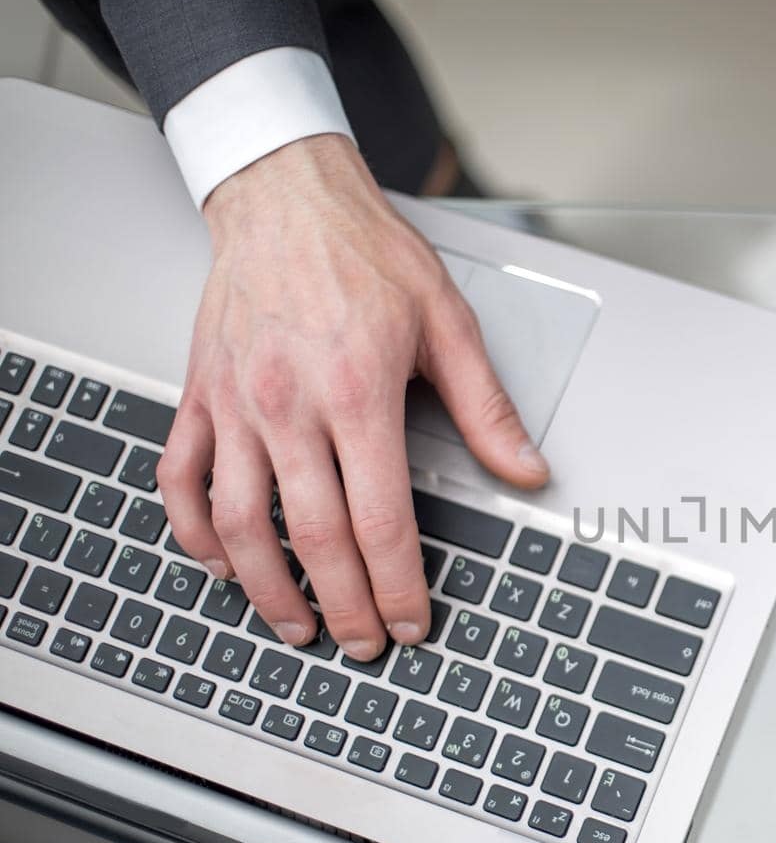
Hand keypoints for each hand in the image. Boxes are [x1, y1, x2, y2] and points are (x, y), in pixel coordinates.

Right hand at [159, 134, 549, 658]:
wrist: (287, 199)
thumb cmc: (367, 255)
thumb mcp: (449, 325)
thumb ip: (487, 409)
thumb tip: (526, 470)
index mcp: (359, 394)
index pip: (381, 521)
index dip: (399, 586)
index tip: (413, 621)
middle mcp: (290, 406)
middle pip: (315, 537)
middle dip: (346, 605)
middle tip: (366, 643)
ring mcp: (237, 405)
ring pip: (239, 523)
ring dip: (268, 589)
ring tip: (299, 626)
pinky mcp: (201, 395)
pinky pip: (182, 478)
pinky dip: (195, 531)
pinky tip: (221, 563)